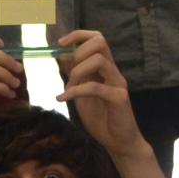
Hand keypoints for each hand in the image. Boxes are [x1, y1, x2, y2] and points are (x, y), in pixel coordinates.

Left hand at [53, 30, 149, 157]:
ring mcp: (118, 83)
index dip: (78, 35)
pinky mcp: (119, 98)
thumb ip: (74, 77)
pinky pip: (95, 87)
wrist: (119, 142)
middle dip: (78, 52)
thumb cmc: (101, 118)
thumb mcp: (81, 93)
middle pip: (100, 42)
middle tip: (68, 72)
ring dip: (77, 71)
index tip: (60, 43)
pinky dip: (74, 91)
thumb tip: (59, 58)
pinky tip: (63, 98)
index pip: (97, 38)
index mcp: (105, 68)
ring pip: (99, 60)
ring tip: (68, 87)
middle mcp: (113, 71)